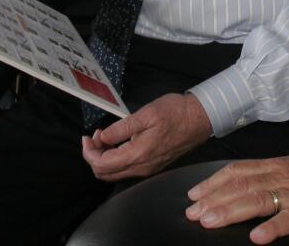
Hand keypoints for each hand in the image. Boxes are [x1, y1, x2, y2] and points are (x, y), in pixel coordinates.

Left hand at [81, 93, 211, 181]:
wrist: (201, 119)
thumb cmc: (176, 113)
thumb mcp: (146, 114)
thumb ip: (122, 128)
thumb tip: (102, 137)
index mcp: (138, 155)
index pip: (102, 164)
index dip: (88, 152)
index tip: (87, 137)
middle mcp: (142, 167)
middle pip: (106, 174)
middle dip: (94, 156)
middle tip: (95, 137)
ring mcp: (148, 168)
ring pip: (116, 174)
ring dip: (104, 158)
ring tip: (105, 137)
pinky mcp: (153, 165)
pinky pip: (127, 169)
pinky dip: (116, 159)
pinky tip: (118, 143)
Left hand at [185, 155, 288, 243]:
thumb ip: (269, 176)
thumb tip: (238, 187)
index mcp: (278, 166)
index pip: (239, 171)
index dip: (214, 182)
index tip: (193, 195)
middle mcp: (285, 175)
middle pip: (243, 185)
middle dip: (214, 200)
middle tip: (193, 213)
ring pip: (260, 199)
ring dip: (232, 211)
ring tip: (211, 222)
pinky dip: (273, 227)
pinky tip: (257, 237)